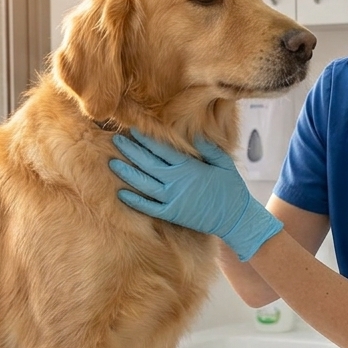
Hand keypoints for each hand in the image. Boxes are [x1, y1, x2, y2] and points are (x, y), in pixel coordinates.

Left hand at [109, 129, 282, 261]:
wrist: (235, 217)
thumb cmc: (231, 188)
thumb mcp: (224, 162)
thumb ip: (208, 148)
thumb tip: (194, 134)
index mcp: (188, 166)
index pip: (161, 149)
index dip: (145, 139)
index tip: (133, 130)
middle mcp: (177, 181)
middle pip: (147, 163)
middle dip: (130, 151)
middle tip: (115, 140)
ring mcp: (173, 199)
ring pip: (144, 184)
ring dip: (127, 173)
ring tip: (112, 162)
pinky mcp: (172, 213)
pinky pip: (148, 207)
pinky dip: (134, 201)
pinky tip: (121, 194)